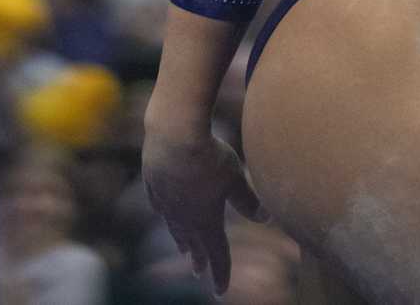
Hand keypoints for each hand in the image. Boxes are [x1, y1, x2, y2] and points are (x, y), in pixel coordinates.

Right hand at [143, 122, 263, 295]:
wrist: (173, 131)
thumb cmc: (209, 156)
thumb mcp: (236, 178)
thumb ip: (249, 200)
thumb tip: (267, 218)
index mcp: (205, 219)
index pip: (217, 253)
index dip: (221, 273)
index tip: (220, 291)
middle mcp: (182, 214)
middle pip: (193, 241)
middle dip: (199, 258)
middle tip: (199, 272)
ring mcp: (164, 198)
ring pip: (173, 224)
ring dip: (180, 238)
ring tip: (183, 248)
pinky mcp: (152, 179)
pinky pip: (157, 201)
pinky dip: (163, 210)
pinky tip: (161, 211)